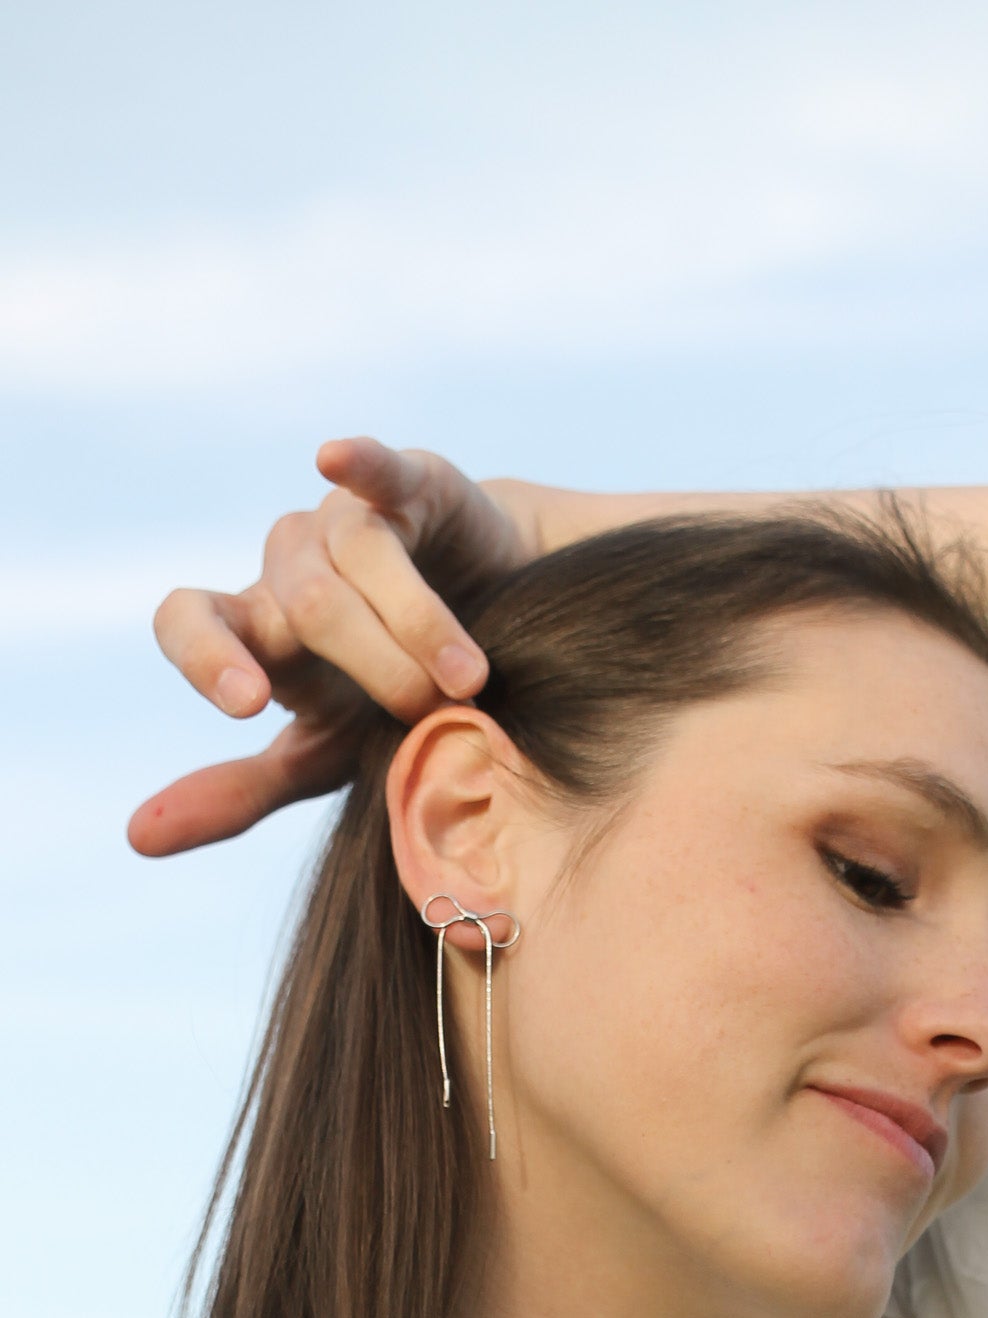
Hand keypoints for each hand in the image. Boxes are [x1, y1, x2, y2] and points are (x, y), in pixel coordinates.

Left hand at [129, 438, 538, 855]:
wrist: (503, 632)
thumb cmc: (395, 701)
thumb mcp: (322, 754)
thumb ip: (241, 792)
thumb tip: (136, 841)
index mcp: (255, 629)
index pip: (189, 622)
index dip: (208, 658)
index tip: (252, 705)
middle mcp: (287, 567)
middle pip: (309, 606)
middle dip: (375, 667)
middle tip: (430, 713)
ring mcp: (343, 519)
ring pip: (359, 561)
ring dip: (422, 627)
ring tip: (471, 681)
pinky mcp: (409, 483)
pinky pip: (375, 469)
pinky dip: (356, 461)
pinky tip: (332, 459)